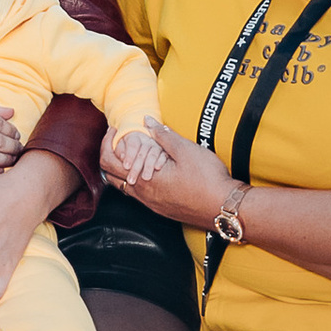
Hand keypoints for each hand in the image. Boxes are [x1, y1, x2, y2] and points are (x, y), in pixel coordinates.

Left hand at [113, 120, 235, 228]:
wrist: (224, 208)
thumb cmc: (207, 179)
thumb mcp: (185, 150)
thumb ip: (163, 135)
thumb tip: (146, 121)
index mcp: (143, 180)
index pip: (109, 162)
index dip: (106, 143)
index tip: (114, 129)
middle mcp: (143, 195)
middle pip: (112, 176)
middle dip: (111, 155)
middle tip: (120, 138)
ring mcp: (152, 204)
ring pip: (125, 186)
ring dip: (125, 168)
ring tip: (136, 150)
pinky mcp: (162, 209)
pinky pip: (139, 193)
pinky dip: (137, 178)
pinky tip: (151, 167)